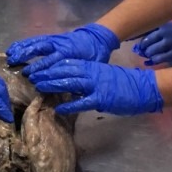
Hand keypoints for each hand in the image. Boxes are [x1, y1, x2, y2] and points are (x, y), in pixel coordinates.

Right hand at [6, 23, 119, 74]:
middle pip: (40, 48)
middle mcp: (59, 45)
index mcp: (70, 53)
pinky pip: (36, 39)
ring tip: (10, 55)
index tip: (30, 77)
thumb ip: (80, 77)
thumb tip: (70, 94)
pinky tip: (15, 47)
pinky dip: (25, 43)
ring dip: (22, 48)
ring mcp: (54, 39)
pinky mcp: (51, 37)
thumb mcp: (91, 67)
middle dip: (26, 55)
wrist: (98, 37)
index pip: (52, 61)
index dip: (40, 68)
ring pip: (36, 42)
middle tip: (13, 63)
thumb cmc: (95, 56)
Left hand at [28, 59, 162, 115]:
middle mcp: (90, 72)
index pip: (65, 63)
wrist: (140, 87)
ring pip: (70, 83)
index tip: (37, 68)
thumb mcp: (100, 72)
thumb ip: (85, 73)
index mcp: (90, 65)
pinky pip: (82, 101)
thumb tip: (68, 77)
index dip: (50, 65)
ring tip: (39, 88)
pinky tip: (59, 109)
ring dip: (53, 85)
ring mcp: (95, 85)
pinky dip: (70, 105)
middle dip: (46, 73)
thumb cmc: (119, 81)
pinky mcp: (101, 98)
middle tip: (31, 77)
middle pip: (64, 71)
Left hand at [132, 22, 171, 65]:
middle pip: (148, 40)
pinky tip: (155, 59)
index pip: (148, 28)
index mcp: (167, 24)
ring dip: (148, 54)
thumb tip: (132, 37)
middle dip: (143, 46)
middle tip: (142, 50)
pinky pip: (157, 58)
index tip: (130, 38)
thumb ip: (153, 32)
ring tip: (150, 54)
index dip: (137, 34)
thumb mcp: (168, 31)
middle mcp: (169, 31)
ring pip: (151, 50)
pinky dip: (154, 60)